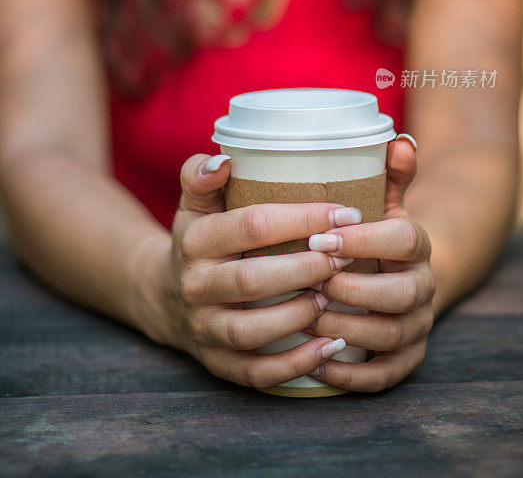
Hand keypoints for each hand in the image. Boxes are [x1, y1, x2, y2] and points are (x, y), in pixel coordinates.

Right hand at [158, 153, 362, 389]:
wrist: (167, 296)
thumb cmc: (201, 240)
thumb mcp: (195, 204)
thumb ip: (203, 175)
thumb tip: (224, 159)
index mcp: (195, 240)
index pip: (252, 225)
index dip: (302, 218)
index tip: (346, 213)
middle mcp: (195, 286)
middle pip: (252, 279)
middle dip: (306, 268)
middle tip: (346, 257)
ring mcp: (204, 328)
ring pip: (252, 329)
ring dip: (299, 315)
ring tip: (334, 297)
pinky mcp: (218, 362)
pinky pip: (256, 371)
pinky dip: (294, 364)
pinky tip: (329, 347)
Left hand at [301, 135, 435, 391]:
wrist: (391, 275)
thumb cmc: (369, 234)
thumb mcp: (379, 200)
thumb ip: (386, 173)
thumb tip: (399, 141)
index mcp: (414, 243)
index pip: (402, 239)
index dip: (364, 240)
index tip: (320, 239)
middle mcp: (422, 285)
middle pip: (401, 292)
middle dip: (353, 288)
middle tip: (309, 282)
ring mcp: (416, 325)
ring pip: (391, 334)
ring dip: (346, 327)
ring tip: (304, 317)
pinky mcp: (403, 360)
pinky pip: (384, 375)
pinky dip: (350, 373)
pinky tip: (316, 361)